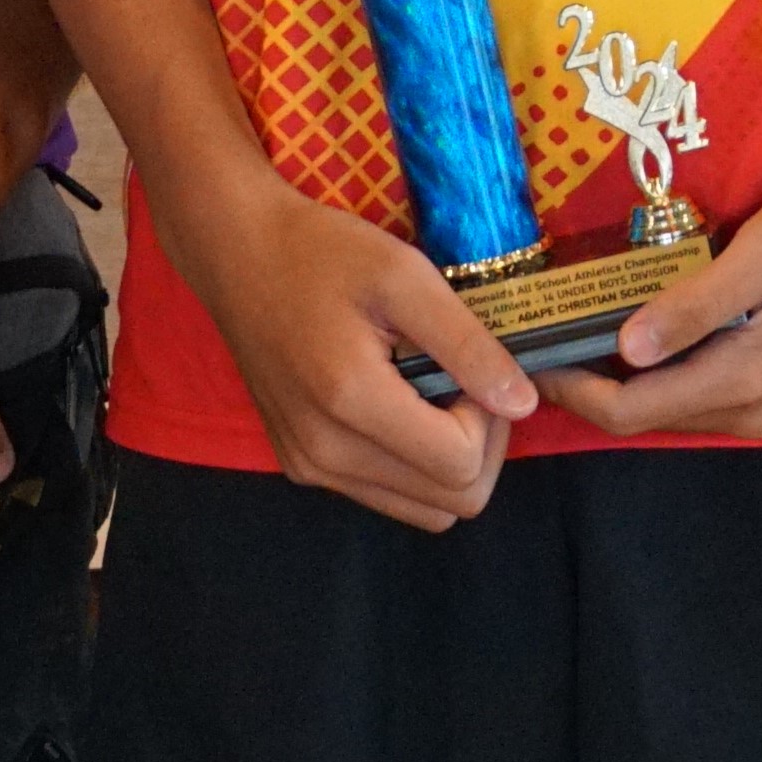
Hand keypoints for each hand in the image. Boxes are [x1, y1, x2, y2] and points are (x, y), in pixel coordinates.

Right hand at [154, 162, 522, 532]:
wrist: (237, 254)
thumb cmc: (321, 252)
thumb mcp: (406, 276)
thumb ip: (467, 344)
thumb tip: (524, 403)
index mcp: (350, 402)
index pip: (461, 466)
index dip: (489, 419)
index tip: (473, 366)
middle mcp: (324, 454)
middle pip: (451, 502)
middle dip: (479, 445)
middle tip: (464, 379)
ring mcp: (309, 468)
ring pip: (423, 510)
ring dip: (449, 461)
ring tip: (434, 391)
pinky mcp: (301, 466)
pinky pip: (386, 494)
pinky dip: (413, 464)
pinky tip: (402, 404)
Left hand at [538, 151, 761, 442]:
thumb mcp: (761, 254)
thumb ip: (694, 305)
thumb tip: (627, 349)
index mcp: (746, 381)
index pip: (632, 411)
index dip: (573, 389)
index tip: (532, 354)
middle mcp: (757, 411)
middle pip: (648, 418)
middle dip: (593, 386)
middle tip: (548, 339)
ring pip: (675, 410)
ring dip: (628, 382)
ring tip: (585, 333)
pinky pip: (704, 396)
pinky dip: (665, 375)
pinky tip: (647, 335)